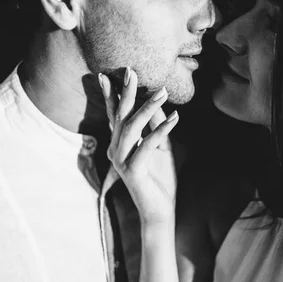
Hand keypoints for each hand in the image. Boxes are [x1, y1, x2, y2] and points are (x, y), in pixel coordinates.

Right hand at [99, 68, 178, 226]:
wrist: (160, 211)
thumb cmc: (160, 178)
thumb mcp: (162, 146)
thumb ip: (157, 126)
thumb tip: (158, 102)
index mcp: (119, 144)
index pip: (114, 116)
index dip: (111, 95)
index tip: (106, 74)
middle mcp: (115, 150)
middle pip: (120, 116)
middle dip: (126, 93)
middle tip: (130, 71)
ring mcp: (121, 161)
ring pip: (132, 127)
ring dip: (148, 107)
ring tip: (163, 91)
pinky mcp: (132, 171)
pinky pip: (146, 145)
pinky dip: (162, 130)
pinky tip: (176, 118)